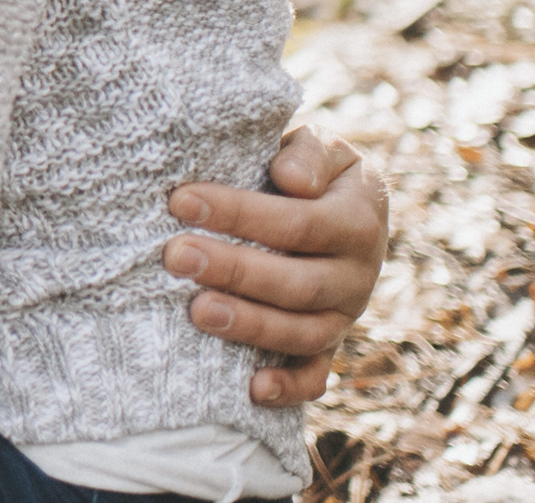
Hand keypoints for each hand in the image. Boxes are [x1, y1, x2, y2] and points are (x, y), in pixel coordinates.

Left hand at [164, 125, 387, 407]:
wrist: (337, 202)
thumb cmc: (310, 168)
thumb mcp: (320, 146)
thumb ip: (309, 153)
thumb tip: (291, 180)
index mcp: (358, 220)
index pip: (297, 223)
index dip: (239, 212)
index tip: (180, 200)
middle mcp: (358, 274)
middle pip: (297, 283)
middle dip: (233, 270)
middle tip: (176, 257)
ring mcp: (345, 314)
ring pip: (304, 333)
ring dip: (250, 326)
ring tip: (196, 312)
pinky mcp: (329, 345)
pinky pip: (316, 376)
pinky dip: (289, 387)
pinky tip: (251, 388)